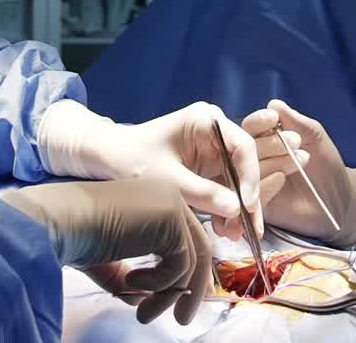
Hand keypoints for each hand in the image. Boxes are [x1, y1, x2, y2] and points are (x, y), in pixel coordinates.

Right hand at [0, 178, 211, 324]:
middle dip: (191, 288)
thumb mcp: (108, 259)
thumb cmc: (77, 235)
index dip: (186, 271)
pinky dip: (158, 285)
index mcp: (156, 199)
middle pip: (198, 247)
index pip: (185, 237)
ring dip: (166, 296)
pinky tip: (130, 283)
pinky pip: (179, 265)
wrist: (62, 220)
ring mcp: (172, 205)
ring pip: (189, 261)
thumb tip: (143, 298)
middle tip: (182, 319)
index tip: (177, 302)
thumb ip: (127, 276)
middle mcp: (169, 196)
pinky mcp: (171, 219)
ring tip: (143, 313)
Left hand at [38, 100, 268, 242]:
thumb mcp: (167, 180)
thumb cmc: (132, 160)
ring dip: (237, 208)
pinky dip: (225, 209)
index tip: (246, 205)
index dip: (250, 177)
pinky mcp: (205, 169)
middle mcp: (214, 132)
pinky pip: (223, 189)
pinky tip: (223, 228)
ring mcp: (211, 150)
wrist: (106, 159)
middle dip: (246, 198)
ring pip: (236, 181)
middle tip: (249, 230)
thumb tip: (237, 209)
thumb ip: (203, 194)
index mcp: (206, 121)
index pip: (242, 147)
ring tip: (232, 235)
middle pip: (243, 166)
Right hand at [241, 99, 355, 247]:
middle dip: (268, 143)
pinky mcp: (258, 206)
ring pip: (248, 171)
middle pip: (246, 149)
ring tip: (298, 160)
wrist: (338, 200)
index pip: (251, 127)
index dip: (259, 121)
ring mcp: (253, 183)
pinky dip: (265, 185)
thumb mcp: (315, 137)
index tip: (273, 118)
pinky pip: (253, 195)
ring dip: (271, 163)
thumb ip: (296, 121)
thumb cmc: (325, 163)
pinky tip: (281, 180)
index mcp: (264, 139)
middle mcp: (254, 159)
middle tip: (296, 141)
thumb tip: (274, 104)